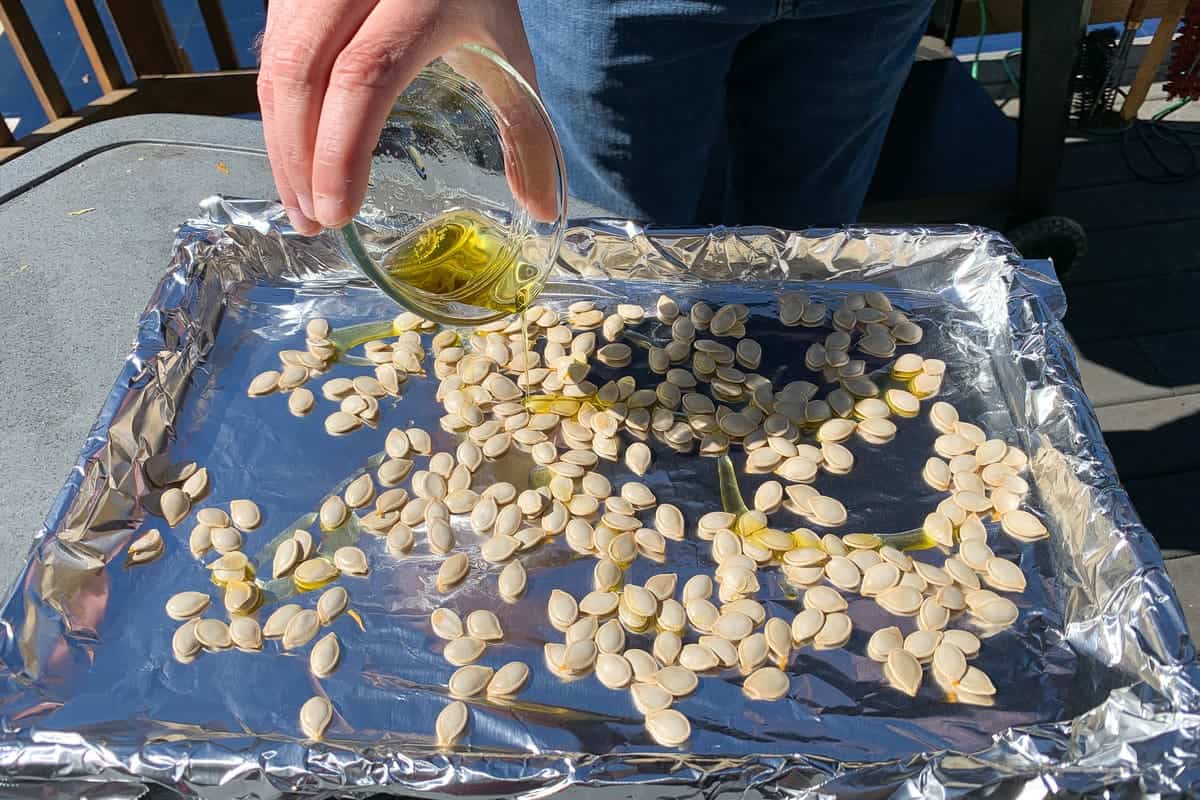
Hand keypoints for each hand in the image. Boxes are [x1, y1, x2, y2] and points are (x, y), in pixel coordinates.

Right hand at [258, 0, 544, 234]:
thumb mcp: (508, 55)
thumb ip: (525, 132)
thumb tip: (543, 210)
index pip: (364, 77)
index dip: (342, 150)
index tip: (339, 210)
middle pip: (303, 77)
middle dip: (301, 162)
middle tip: (314, 223)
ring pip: (276, 67)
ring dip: (280, 145)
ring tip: (301, 204)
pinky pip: (269, 55)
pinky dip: (277, 114)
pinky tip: (295, 157)